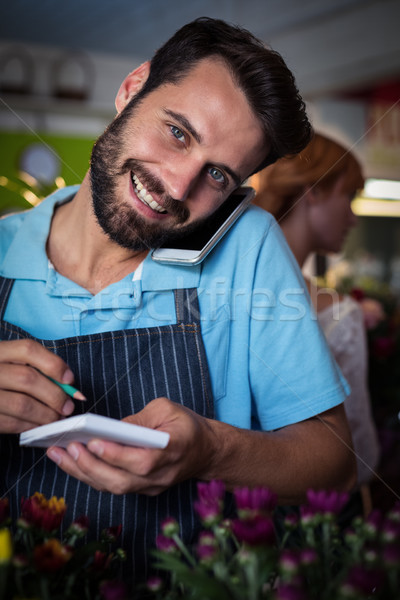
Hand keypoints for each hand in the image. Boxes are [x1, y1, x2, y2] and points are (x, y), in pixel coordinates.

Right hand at [0, 339, 83, 433]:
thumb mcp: (7, 362)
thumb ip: (33, 366)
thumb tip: (66, 382)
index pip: (28, 350)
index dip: (53, 364)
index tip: (70, 379)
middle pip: (28, 379)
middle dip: (54, 395)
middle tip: (68, 407)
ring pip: (22, 404)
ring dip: (45, 415)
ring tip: (56, 419)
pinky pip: (10, 423)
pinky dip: (29, 426)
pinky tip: (38, 426)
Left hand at [46, 397, 216, 495]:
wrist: (207, 450)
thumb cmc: (187, 425)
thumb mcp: (167, 409)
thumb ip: (141, 419)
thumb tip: (112, 428)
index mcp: (170, 452)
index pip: (140, 460)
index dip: (115, 454)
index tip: (92, 442)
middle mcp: (159, 476)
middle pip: (121, 481)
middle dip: (89, 466)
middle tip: (65, 449)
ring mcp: (151, 487)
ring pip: (113, 487)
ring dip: (83, 473)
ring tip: (58, 456)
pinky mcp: (143, 490)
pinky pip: (114, 486)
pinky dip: (91, 475)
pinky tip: (72, 462)